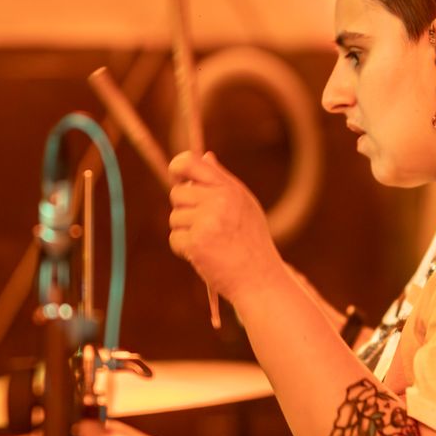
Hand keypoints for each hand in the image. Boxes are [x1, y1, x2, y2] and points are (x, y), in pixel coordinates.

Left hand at [168, 151, 282, 302]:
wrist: (260, 279)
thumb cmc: (252, 243)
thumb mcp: (244, 206)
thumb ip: (223, 182)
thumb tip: (205, 157)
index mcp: (230, 189)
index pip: (192, 163)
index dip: (178, 166)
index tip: (176, 176)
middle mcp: (219, 200)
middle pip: (178, 194)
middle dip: (184, 210)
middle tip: (203, 227)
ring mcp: (207, 221)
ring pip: (174, 218)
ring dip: (185, 232)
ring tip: (209, 244)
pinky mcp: (196, 242)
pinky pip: (175, 239)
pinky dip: (184, 250)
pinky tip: (203, 256)